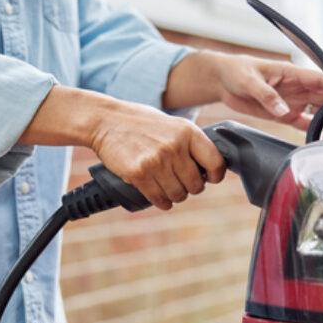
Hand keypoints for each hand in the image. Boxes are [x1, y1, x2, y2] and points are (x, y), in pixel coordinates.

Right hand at [20, 86, 225, 210]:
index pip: (216, 163)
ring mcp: (157, 161)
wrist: (106, 121)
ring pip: (178, 195)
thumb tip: (209, 168)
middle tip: (182, 182)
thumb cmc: (140, 123)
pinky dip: (161, 202)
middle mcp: (175, 147)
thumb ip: (190, 143)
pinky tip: (159, 197)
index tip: (210, 178)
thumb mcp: (173, 124)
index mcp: (188, 132)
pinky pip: (159, 199)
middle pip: (197, 185)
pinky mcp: (139, 174)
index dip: (215, 176)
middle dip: (190, 188)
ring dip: (174, 196)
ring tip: (168, 188)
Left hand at [214, 53, 322, 129]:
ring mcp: (291, 100)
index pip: (321, 80)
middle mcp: (296, 87)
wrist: (221, 80)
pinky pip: (304, 122)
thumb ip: (266, 95)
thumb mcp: (248, 81)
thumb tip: (283, 110)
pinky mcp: (283, 113)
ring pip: (320, 109)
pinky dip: (318, 129)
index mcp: (291, 73)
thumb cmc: (236, 71)